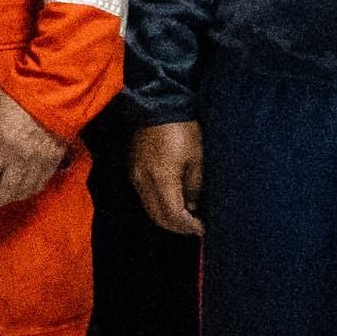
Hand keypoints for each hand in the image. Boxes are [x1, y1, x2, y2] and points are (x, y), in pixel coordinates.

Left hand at [0, 85, 69, 219]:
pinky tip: (20, 186)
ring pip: (23, 192)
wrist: (53, 89)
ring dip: (9, 197)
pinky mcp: (54, 160)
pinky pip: (40, 184)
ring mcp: (39, 163)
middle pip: (4, 193)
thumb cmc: (18, 95)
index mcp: (1, 147)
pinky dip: (28, 189)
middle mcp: (21, 160)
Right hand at [131, 121, 203, 236]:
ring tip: (186, 218)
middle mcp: (144, 182)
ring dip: (167, 218)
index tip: (203, 229)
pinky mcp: (134, 171)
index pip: (173, 215)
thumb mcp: (197, 158)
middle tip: (195, 227)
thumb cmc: (182, 131)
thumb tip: (192, 206)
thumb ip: (194, 187)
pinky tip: (172, 202)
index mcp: (161, 179)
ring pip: (150, 209)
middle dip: (178, 227)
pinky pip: (145, 198)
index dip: (188, 226)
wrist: (157, 107)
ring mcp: (136, 177)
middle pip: (158, 217)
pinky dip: (158, 206)